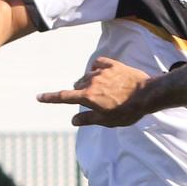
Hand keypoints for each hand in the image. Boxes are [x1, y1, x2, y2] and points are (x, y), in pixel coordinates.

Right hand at [37, 57, 151, 126]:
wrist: (147, 94)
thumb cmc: (128, 111)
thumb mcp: (107, 121)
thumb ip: (88, 119)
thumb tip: (73, 120)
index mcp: (88, 97)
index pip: (64, 97)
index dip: (50, 98)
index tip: (39, 97)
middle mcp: (91, 82)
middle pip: (78, 87)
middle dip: (82, 94)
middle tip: (98, 103)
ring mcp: (101, 72)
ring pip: (87, 76)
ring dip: (91, 83)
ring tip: (108, 92)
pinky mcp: (112, 64)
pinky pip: (98, 64)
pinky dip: (98, 70)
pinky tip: (106, 75)